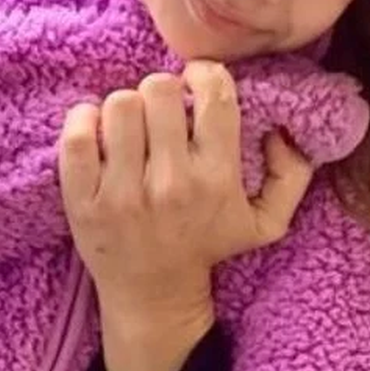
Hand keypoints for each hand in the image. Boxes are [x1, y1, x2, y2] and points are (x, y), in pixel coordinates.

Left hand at [58, 62, 313, 329]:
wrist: (154, 295)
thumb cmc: (208, 246)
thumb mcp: (267, 222)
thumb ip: (292, 174)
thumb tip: (282, 130)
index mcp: (216, 180)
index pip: (213, 94)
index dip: (204, 75)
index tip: (196, 85)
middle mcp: (170, 185)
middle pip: (159, 89)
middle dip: (162, 93)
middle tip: (162, 114)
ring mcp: (122, 194)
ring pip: (118, 104)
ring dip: (126, 108)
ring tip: (132, 129)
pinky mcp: (83, 201)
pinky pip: (77, 135)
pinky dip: (83, 121)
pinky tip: (98, 134)